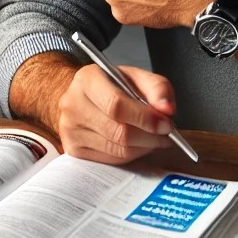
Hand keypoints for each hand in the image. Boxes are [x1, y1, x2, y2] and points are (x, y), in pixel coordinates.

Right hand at [53, 61, 177, 162]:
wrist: (84, 97)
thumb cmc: (112, 86)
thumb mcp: (136, 77)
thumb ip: (157, 88)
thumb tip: (167, 110)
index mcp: (87, 79)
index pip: (116, 105)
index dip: (145, 118)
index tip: (165, 123)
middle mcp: (73, 104)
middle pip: (117, 131)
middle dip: (149, 136)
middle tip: (165, 134)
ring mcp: (70, 129)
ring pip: (116, 149)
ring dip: (143, 147)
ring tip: (155, 139)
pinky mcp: (72, 149)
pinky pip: (110, 159)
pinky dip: (131, 155)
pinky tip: (138, 145)